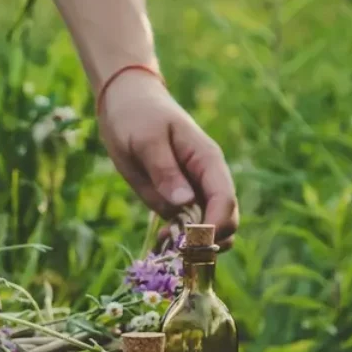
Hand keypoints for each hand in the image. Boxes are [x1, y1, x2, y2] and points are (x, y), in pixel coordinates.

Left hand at [98, 70, 238, 248]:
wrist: (125, 104)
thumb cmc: (137, 116)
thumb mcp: (146, 140)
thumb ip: (165, 171)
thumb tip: (185, 203)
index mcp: (207, 161)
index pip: (224, 201)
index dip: (214, 227)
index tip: (191, 243)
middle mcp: (207, 180)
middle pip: (226, 221)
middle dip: (206, 241)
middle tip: (174, 247)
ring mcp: (193, 192)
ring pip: (210, 230)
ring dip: (194, 246)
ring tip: (164, 244)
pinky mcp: (177, 201)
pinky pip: (188, 228)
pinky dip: (179, 241)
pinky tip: (160, 242)